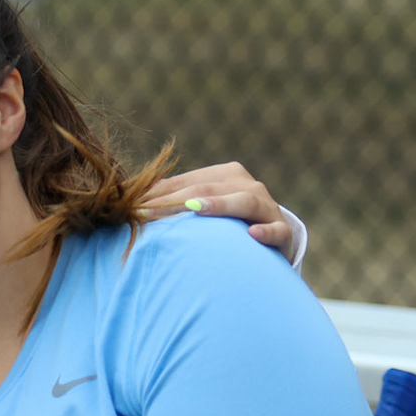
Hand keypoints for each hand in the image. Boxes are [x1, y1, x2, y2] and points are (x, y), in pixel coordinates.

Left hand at [144, 162, 293, 256]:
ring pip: (244, 201)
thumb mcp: (203, 209)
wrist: (273, 241)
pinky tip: (252, 234)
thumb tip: (132, 196)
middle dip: (174, 201)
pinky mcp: (284, 232)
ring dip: (220, 205)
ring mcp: (267, 207)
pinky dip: (266, 231)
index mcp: (225, 175)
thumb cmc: (228, 226)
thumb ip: (174, 200)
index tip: (131, 208)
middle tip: (146, 213)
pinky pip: (276, 230)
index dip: (158, 195)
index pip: (186, 182)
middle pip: (208, 189)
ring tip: (196, 209)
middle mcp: (247, 185)